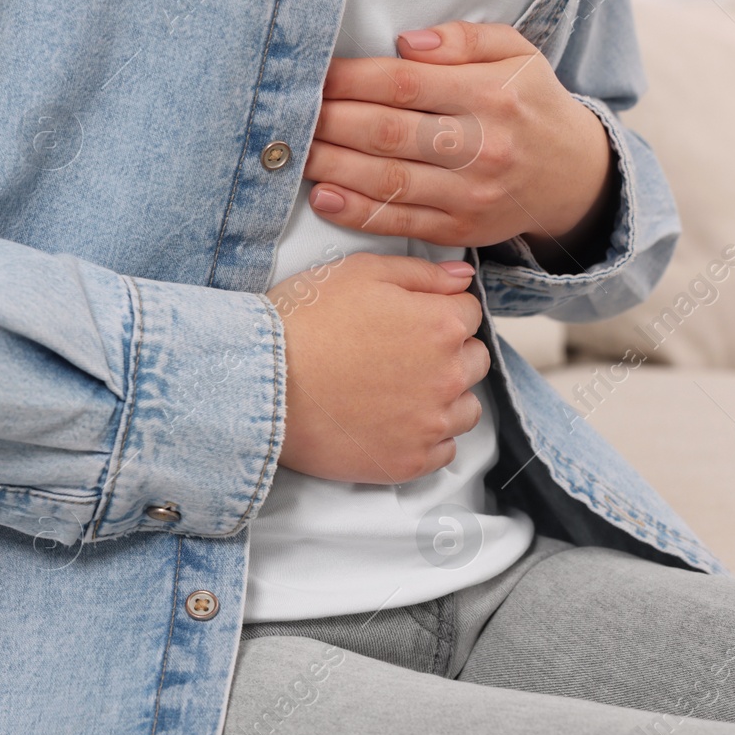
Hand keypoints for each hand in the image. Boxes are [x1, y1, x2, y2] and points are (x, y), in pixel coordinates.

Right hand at [270, 253, 488, 483]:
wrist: (260, 381)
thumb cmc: (304, 320)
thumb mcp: (360, 273)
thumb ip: (422, 273)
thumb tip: (464, 277)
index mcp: (441, 325)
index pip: (469, 314)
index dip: (438, 312)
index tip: (408, 321)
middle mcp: (448, 376)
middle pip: (474, 361)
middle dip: (447, 354)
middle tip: (399, 355)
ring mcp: (430, 424)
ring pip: (465, 409)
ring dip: (444, 398)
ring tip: (397, 392)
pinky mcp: (409, 462)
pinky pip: (443, 451)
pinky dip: (425, 438)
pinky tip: (391, 423)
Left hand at [305, 20, 613, 251]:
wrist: (573, 177)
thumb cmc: (530, 105)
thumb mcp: (516, 54)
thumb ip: (464, 39)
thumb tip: (405, 41)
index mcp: (493, 95)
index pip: (406, 84)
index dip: (352, 79)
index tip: (316, 74)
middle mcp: (483, 147)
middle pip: (389, 132)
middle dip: (331, 121)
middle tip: (292, 112)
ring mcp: (471, 195)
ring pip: (388, 180)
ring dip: (332, 166)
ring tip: (294, 151)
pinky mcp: (461, 230)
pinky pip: (400, 223)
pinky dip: (356, 212)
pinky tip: (322, 195)